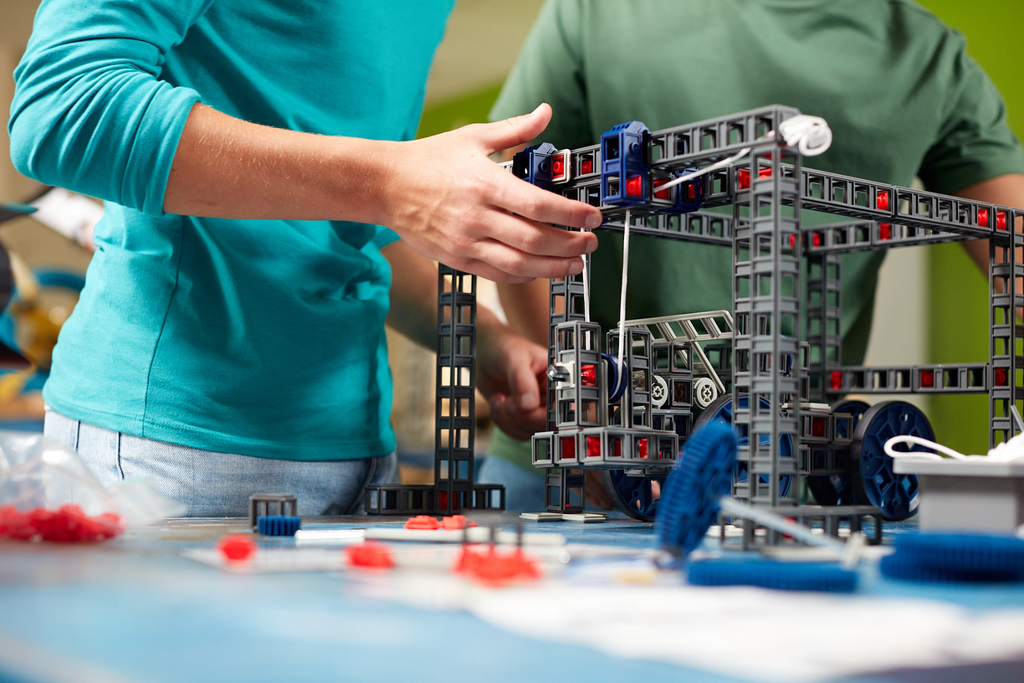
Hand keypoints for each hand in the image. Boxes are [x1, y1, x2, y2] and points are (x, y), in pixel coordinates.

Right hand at [379, 104, 600, 282]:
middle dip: (571, 244)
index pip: (539, 205)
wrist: (384, 186)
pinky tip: (543, 270)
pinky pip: (499, 275)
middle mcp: (477, 216)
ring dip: (554, 267)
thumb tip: (545, 112)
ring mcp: (466, 242)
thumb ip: (515, 129)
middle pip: (535, 240)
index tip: (593, 217)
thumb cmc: (428, 160)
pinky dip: (525, 276)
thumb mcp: (472, 137)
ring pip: (520, 265)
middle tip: (591, 242)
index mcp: (484, 183)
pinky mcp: (458, 259)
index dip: (571, 215)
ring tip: (576, 263)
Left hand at [476, 321, 548, 439]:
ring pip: (531, 431)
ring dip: (509, 420)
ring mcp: (539, 407)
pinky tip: (497, 402)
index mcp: (559, 377)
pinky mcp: (524, 416)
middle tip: (506, 401)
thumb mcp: (513, 358)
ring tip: (499, 399)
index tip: (527, 407)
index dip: (549, 413)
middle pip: (548, 424)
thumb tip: (529, 405)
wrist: (484, 353)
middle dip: (523, 417)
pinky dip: (503, 422)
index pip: (566, 405)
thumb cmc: (503, 347)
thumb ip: (522, 380)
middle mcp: (553, 395)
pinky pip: (518, 433)